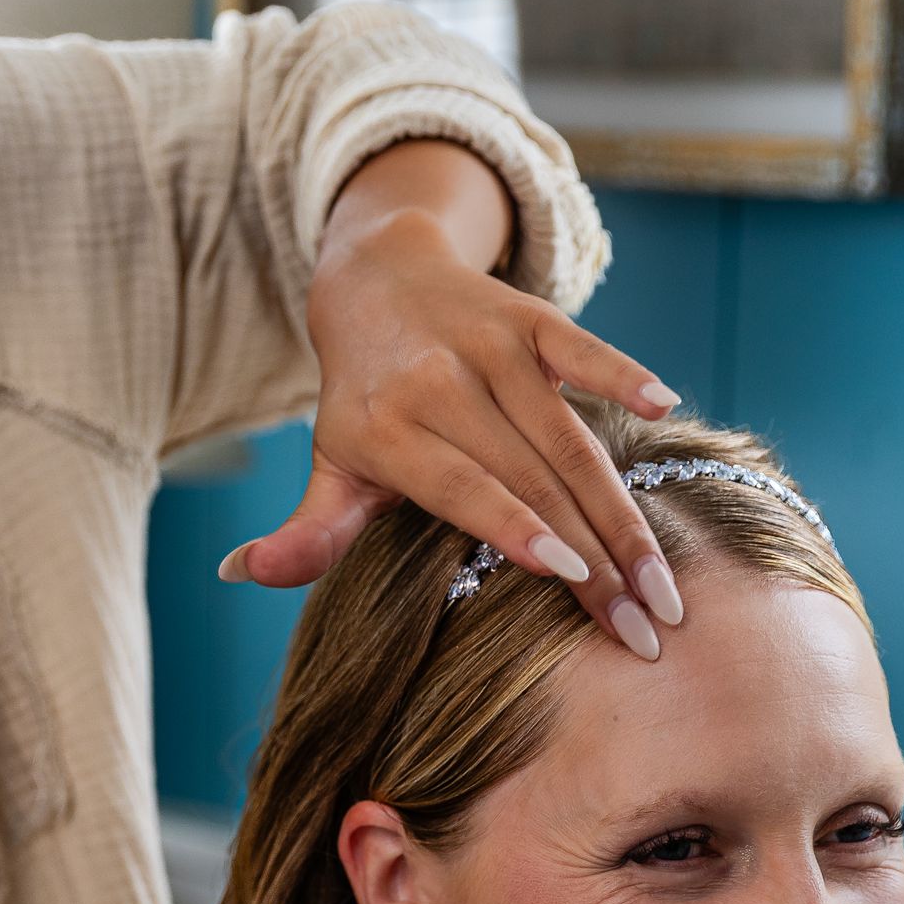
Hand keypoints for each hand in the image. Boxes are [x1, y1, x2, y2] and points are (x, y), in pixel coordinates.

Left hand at [225, 144, 687, 657]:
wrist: (376, 277)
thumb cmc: (362, 400)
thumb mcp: (330, 466)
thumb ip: (307, 530)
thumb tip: (239, 572)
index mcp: (389, 430)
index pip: (462, 488)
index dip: (513, 527)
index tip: (567, 576)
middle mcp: (441, 383)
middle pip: (531, 478)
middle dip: (596, 556)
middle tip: (645, 627)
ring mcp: (491, 346)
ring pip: (569, 436)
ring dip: (624, 509)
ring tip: (665, 581)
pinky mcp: (532, 318)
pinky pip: (582, 349)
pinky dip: (622, 373)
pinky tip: (665, 407)